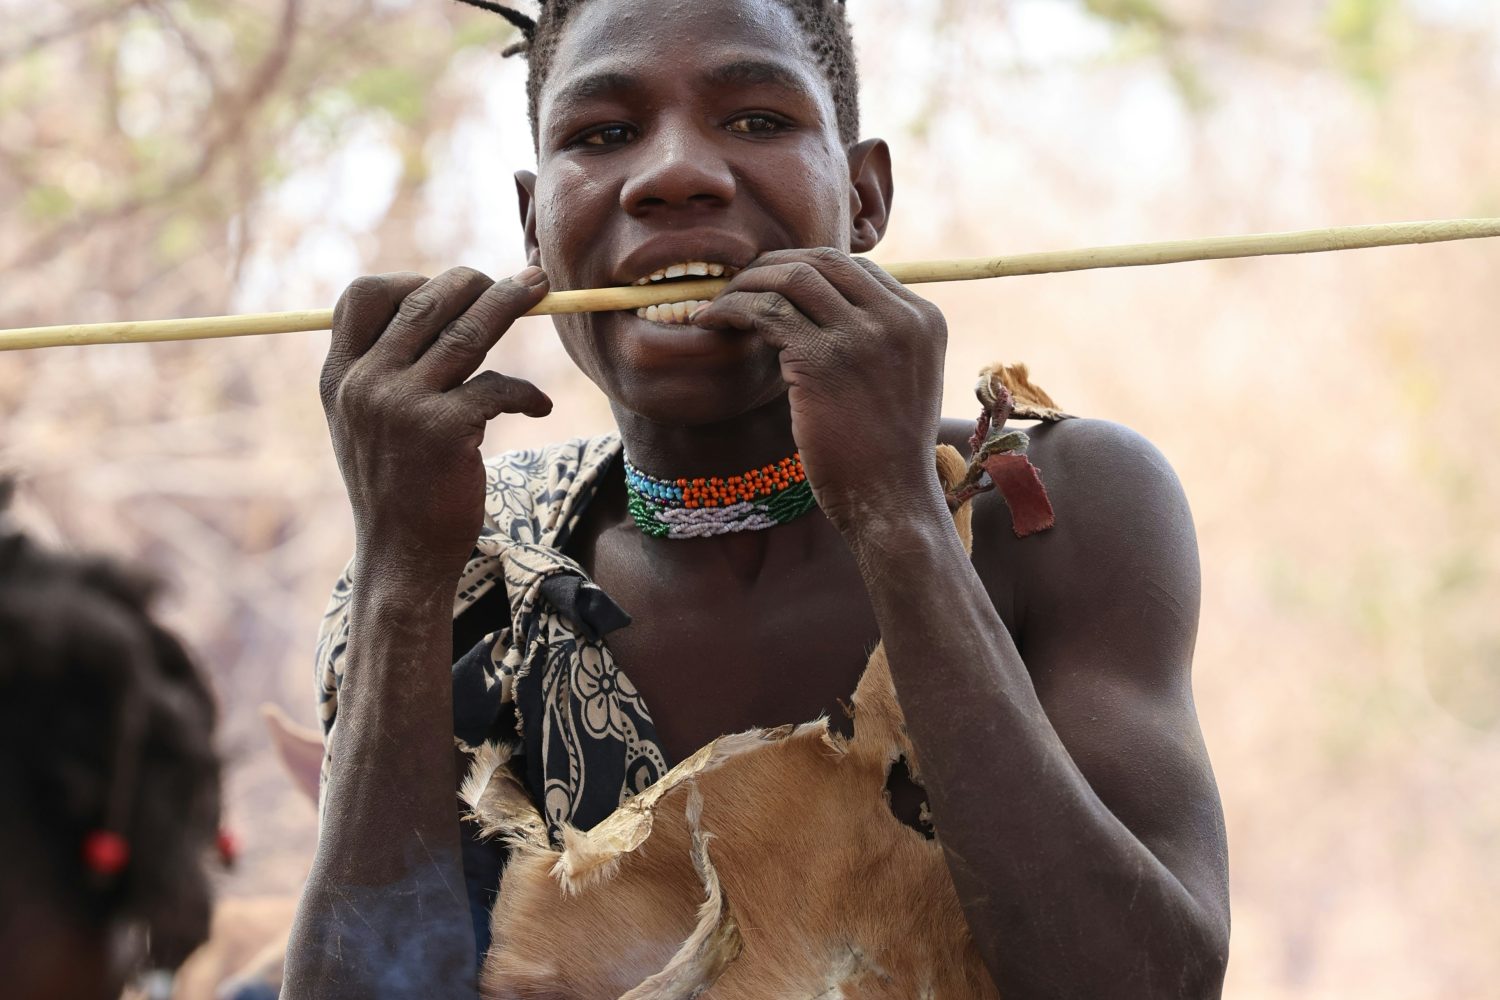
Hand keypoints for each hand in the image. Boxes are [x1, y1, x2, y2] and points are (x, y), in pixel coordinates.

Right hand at [320, 266, 552, 583]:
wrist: (402, 557)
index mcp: (339, 377)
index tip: (443, 288)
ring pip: (467, 331)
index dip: (408, 280)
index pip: (361, 297)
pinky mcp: (445, 431)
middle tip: (515, 280)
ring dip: (511, 302)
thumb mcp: (369, 423)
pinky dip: (526, 393)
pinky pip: (498, 386)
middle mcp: (363, 384)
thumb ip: (387, 370)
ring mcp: (402, 406)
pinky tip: (538, 407)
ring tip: (539, 288)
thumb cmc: (398, 487)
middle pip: (425, 302)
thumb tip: (445, 309)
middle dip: (476, 283)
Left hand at [690, 248, 947, 532]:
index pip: (856, 267)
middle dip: (773, 265)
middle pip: (823, 261)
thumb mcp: (901, 379)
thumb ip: (876, 338)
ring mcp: (864, 337)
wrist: (891, 501)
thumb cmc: (886, 452)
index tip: (772, 282)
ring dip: (747, 284)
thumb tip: (817, 309)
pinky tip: (712, 321)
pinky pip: (767, 312)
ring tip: (719, 303)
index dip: (806, 267)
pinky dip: (733, 309)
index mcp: (923, 318)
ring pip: (791, 278)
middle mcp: (899, 318)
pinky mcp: (824, 360)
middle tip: (738, 283)